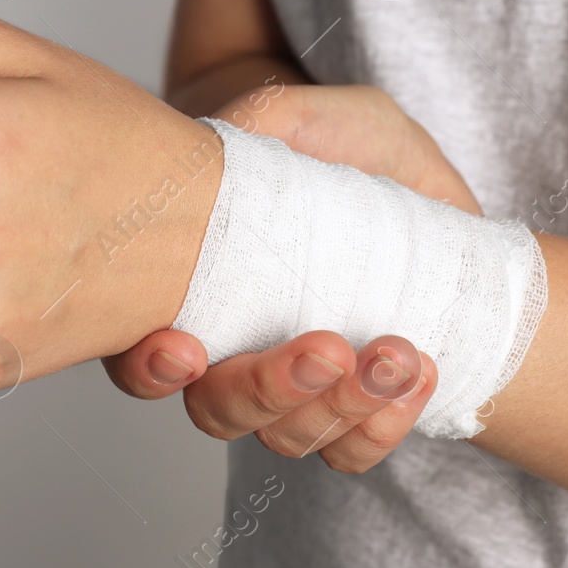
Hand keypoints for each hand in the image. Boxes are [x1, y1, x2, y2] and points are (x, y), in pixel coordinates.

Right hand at [104, 83, 475, 471]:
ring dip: (344, 404)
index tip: (188, 348)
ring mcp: (293, 387)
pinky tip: (420, 377)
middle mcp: (231, 351)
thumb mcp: (310, 116)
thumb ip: (258, 122)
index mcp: (196, 288)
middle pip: (217, 409)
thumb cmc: (347, 144)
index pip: (143, 353)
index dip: (150, 364)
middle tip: (328, 349)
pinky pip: (351, 451)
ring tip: (400, 354)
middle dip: (269, 388)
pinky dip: (384, 427)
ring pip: (288, 436)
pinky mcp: (352, 407)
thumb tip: (217, 136)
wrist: (424, 184)